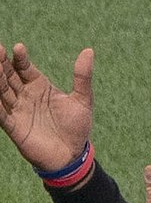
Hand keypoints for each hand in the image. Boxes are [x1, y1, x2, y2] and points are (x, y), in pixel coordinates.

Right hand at [0, 42, 93, 169]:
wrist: (73, 155)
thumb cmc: (77, 127)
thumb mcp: (83, 100)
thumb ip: (82, 77)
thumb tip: (89, 50)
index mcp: (39, 86)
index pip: (24, 67)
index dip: (20, 58)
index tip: (18, 48)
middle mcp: (25, 96)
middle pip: (9, 76)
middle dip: (2, 64)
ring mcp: (18, 110)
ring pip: (2, 92)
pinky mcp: (14, 127)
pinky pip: (1, 115)